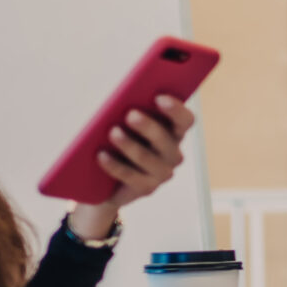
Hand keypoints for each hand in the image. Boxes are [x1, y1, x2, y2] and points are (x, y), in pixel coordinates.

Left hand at [66, 96, 197, 240]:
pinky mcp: (147, 188)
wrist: (105, 181)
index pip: (185, 120)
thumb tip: (123, 99)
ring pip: (147, 158)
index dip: (176, 109)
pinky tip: (101, 155)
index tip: (158, 97)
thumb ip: (132, 111)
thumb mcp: (126, 124)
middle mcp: (172, 153)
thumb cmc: (118, 142)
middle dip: (149, 126)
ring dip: (129, 144)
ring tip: (113, 133)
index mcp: (173, 133)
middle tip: (130, 114)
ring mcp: (162, 173)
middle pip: (166, 139)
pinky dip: (115, 165)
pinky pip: (131, 176)